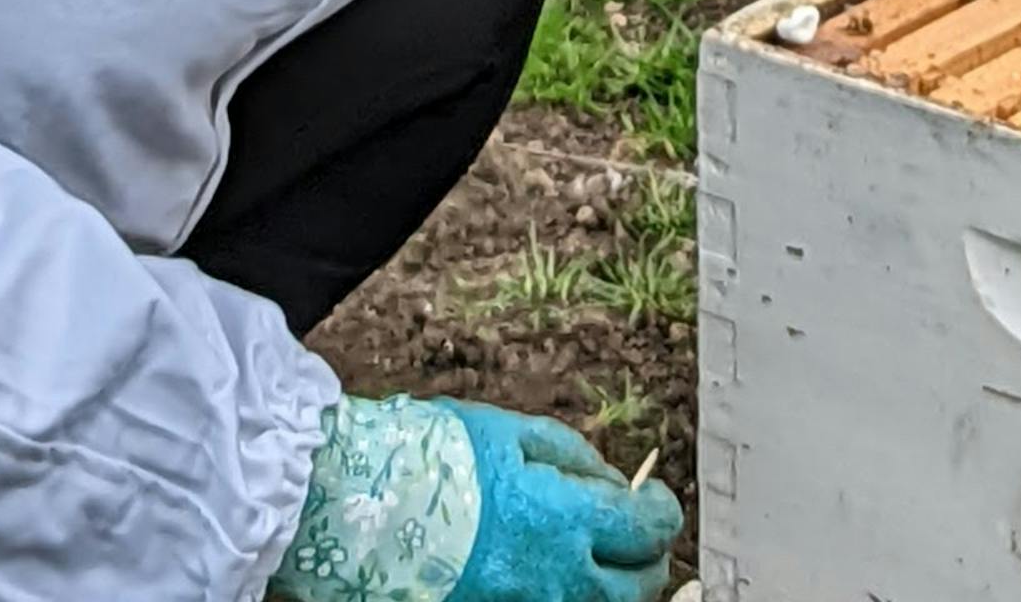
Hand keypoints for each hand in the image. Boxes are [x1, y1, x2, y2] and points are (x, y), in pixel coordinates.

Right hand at [442, 403, 680, 601]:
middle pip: (641, 585)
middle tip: (633, 532)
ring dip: (612, 587)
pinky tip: (552, 575)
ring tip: (595, 560)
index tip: (650, 495)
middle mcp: (560, 579)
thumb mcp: (513, 435)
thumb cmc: (432, 465)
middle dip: (647, 556)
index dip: (660, 507)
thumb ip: (576, 460)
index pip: (653, 528)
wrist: (360, 515)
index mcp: (570, 521)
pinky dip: (568, 596)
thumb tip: (611, 483)